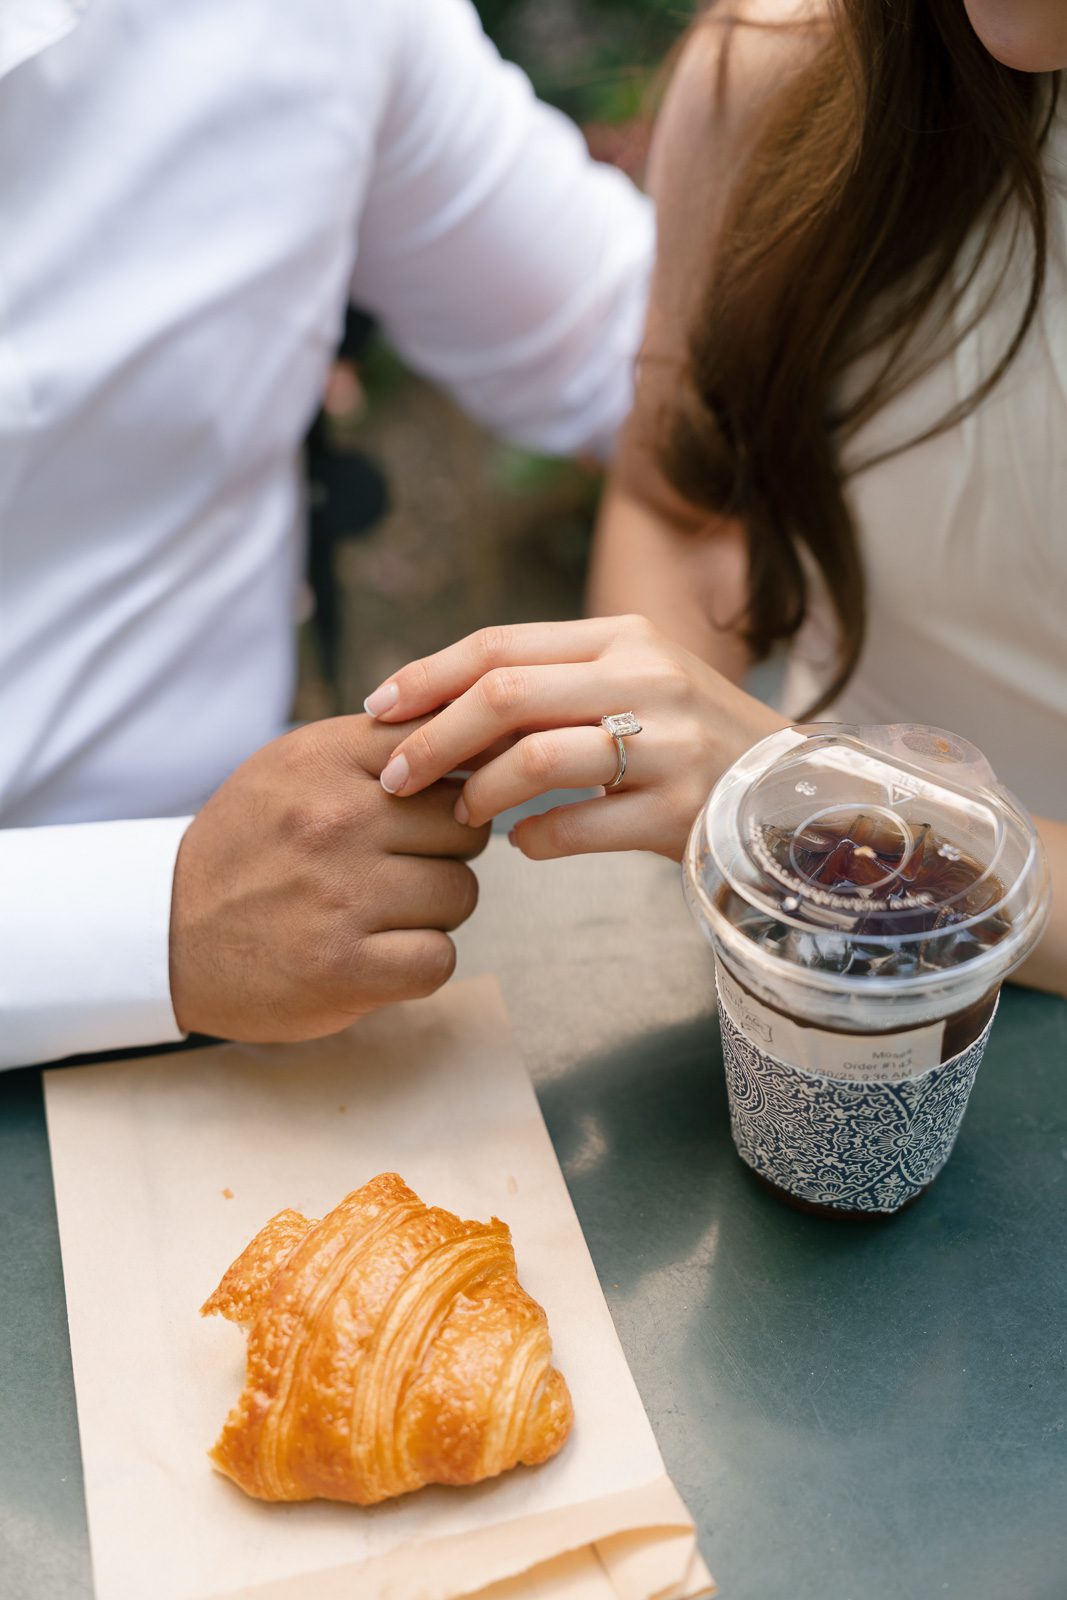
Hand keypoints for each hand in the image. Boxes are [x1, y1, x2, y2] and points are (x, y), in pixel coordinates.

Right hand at [169, 716, 489, 1041]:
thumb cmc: (251, 845)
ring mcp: (341, 896)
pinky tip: (378, 954)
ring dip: (433, 910)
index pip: (445, 747)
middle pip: (465, 825)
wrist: (166, 932)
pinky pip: (439, 958)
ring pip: (461, 893)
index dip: (455, 782)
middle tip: (397, 868)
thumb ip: (380, 746)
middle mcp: (335, 820)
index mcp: (324, 759)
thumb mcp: (297, 767)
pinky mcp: (345, 968)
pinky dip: (418, 963)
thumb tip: (482, 735)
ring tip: (379, 911)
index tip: (433, 807)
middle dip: (445, 851)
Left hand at [363, 616, 784, 861]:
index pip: (499, 645)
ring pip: (534, 759)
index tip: (377, 708)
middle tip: (395, 778)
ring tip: (461, 814)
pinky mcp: (679, 812)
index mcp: (623, 637)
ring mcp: (668, 745)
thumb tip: (441, 707)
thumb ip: (552, 683)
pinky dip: (532, 839)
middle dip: (433, 738)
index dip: (427, 676)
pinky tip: (522, 845)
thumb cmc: (690, 737)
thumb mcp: (633, 683)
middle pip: (505, 694)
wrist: (792, 791)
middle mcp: (647, 678)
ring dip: (478, 793)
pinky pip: (575, 827)